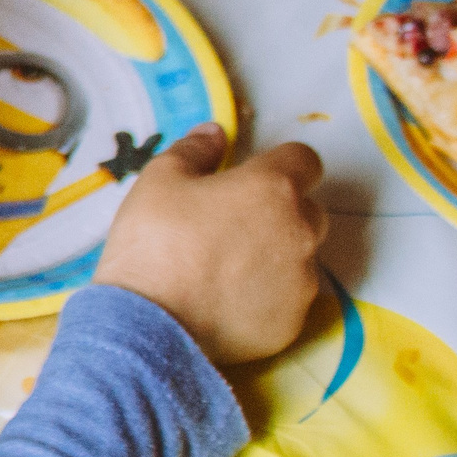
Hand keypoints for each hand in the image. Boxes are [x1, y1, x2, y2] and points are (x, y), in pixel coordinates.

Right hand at [92, 123, 325, 365]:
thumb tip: (216, 133)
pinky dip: (266, 296)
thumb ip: (195, 149)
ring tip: (225, 270)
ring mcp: (302, 281)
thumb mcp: (159, 180)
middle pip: (307, 210)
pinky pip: (287, 300)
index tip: (250, 177)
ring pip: (299, 258)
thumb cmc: (153, 242)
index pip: (304, 160)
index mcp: (273, 188)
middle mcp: (301, 231)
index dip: (279, 164)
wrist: (149, 323)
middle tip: (230, 225)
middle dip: (278, 212)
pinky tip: (227, 302)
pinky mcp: (293, 322)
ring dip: (274, 256)